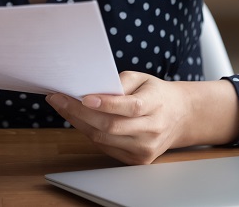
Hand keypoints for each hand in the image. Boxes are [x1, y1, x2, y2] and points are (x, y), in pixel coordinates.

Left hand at [46, 72, 194, 164]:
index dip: (106, 104)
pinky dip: (90, 133)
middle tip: (58, 99)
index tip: (84, 97)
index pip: (129, 108)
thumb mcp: (142, 78)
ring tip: (63, 107)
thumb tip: (92, 89)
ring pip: (104, 139)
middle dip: (79, 113)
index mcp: (155, 105)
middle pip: (111, 126)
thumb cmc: (155, 93)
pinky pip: (106, 147)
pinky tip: (79, 120)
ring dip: (79, 123)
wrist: (179, 116)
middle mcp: (151, 130)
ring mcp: (144, 148)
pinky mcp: (137, 160)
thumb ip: (120, 82)